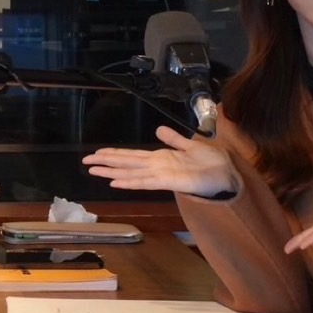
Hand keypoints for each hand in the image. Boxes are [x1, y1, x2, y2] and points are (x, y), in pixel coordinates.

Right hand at [82, 126, 237, 198]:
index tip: (98, 153)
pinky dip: (129, 181)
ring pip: (130, 172)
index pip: (133, 156)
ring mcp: (160, 175)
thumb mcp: (191, 145)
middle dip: (106, 162)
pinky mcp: (167, 182)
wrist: (227, 174)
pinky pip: (144, 181)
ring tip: (93, 171)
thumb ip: (174, 139)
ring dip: (111, 172)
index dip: (115, 154)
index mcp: (161, 158)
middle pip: (126, 163)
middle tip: (85, 162)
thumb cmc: (212, 162)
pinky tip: (115, 182)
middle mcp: (156, 167)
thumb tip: (158, 130)